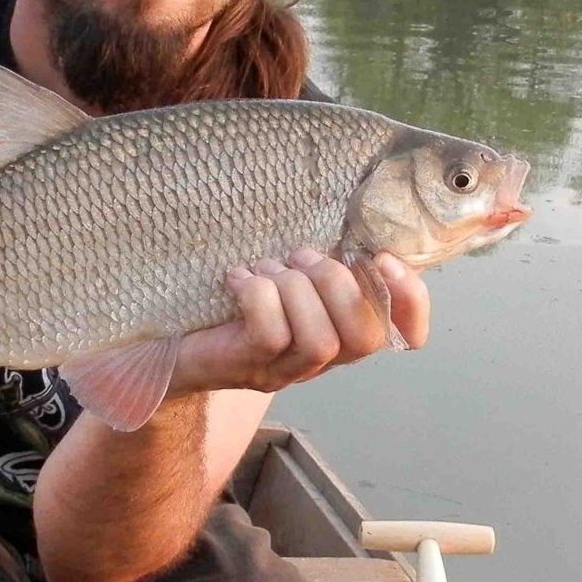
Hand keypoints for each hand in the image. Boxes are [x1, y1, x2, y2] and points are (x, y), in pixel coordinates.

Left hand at [169, 249, 429, 395]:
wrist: (172, 334)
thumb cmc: (236, 293)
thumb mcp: (286, 271)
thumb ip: (319, 256)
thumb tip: (351, 212)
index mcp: (340, 330)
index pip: (402, 333)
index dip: (410, 300)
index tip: (383, 257)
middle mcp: (320, 359)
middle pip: (364, 337)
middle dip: (336, 283)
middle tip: (300, 256)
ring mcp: (284, 370)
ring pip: (319, 341)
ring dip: (294, 289)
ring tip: (268, 268)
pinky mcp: (246, 366)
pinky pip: (270, 335)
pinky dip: (257, 295)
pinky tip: (238, 278)